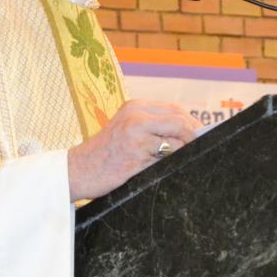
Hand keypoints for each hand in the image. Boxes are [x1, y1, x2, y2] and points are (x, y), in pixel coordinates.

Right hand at [67, 100, 198, 200]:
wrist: (77, 169)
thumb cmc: (105, 152)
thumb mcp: (125, 127)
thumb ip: (152, 124)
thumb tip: (189, 131)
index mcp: (135, 107)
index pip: (175, 109)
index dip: (192, 123)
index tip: (199, 135)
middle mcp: (136, 117)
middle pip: (180, 122)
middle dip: (193, 136)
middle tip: (196, 148)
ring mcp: (136, 137)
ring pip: (176, 142)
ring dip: (180, 153)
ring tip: (170, 160)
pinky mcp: (136, 157)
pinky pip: (164, 160)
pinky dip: (168, 165)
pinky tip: (157, 168)